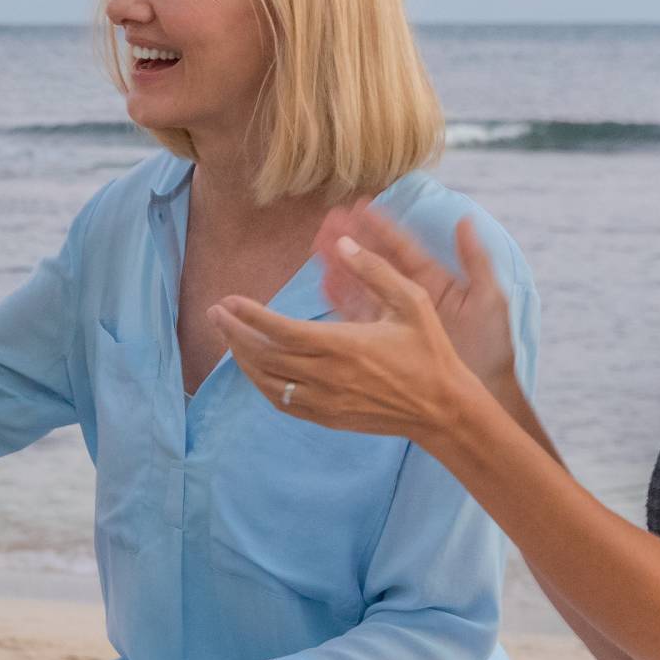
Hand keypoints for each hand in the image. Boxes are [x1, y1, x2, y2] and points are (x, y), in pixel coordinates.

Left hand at [213, 234, 478, 442]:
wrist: (443, 409)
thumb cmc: (430, 351)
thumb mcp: (411, 301)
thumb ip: (375, 271)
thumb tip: (343, 242)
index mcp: (344, 345)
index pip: (281, 331)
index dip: (249, 316)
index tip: (227, 301)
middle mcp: (328, 375)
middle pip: (264, 356)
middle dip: (234, 334)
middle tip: (216, 313)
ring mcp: (325, 401)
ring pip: (267, 382)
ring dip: (243, 359)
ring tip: (229, 337)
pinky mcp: (327, 417)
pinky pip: (283, 402)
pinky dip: (262, 384)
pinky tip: (255, 368)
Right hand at [317, 204, 515, 397]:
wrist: (481, 391)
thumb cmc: (492, 347)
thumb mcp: (490, 299)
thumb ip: (476, 259)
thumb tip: (465, 220)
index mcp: (434, 281)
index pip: (402, 247)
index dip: (381, 226)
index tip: (360, 206)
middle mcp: (410, 295)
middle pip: (376, 262)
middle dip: (352, 240)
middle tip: (328, 221)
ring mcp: (394, 318)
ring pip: (362, 285)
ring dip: (340, 265)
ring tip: (318, 246)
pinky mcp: (383, 339)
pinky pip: (357, 315)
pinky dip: (341, 299)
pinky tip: (324, 283)